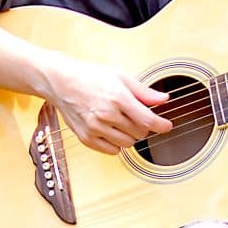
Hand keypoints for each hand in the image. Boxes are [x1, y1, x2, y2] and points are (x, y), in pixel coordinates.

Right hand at [41, 55, 172, 154]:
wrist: (61, 82)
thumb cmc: (90, 77)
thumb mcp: (120, 77)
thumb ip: (143, 92)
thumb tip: (164, 100)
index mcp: (118, 98)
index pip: (148, 121)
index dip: (162, 126)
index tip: (166, 126)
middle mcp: (107, 115)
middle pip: (140, 133)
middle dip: (142, 126)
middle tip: (135, 116)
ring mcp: (95, 128)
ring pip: (128, 144)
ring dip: (130, 135)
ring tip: (121, 122)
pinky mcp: (86, 138)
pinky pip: (112, 151)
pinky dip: (116, 144)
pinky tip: (112, 131)